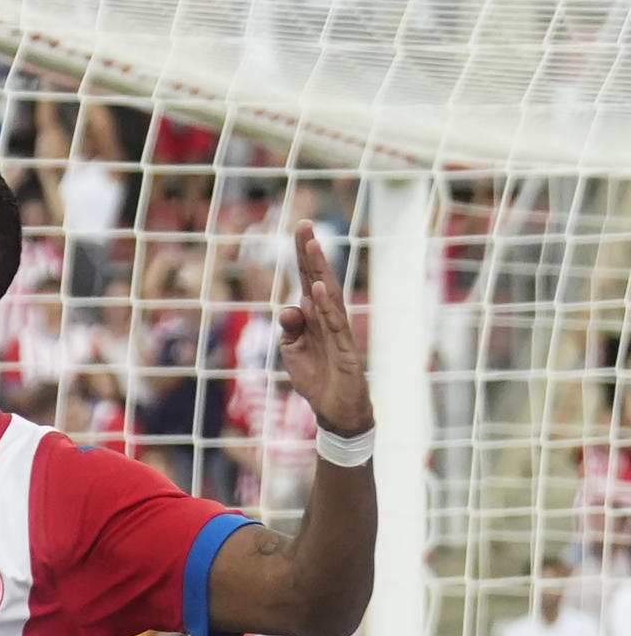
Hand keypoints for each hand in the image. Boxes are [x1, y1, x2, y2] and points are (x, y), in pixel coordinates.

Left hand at [278, 220, 371, 436]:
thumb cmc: (316, 377)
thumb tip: (290, 308)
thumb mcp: (293, 350)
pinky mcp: (346, 350)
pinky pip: (335, 325)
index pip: (308, 280)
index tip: (300, 229)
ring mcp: (339, 332)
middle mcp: (328, 318)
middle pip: (319, 280)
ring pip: (329, 296)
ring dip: (320, 271)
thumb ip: (290, 328)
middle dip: (311, 253)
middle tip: (305, 225)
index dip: (303, 256)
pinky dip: (326, 307)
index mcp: (314, 317)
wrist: (336, 411)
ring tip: (313, 247)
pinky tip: (318, 289)